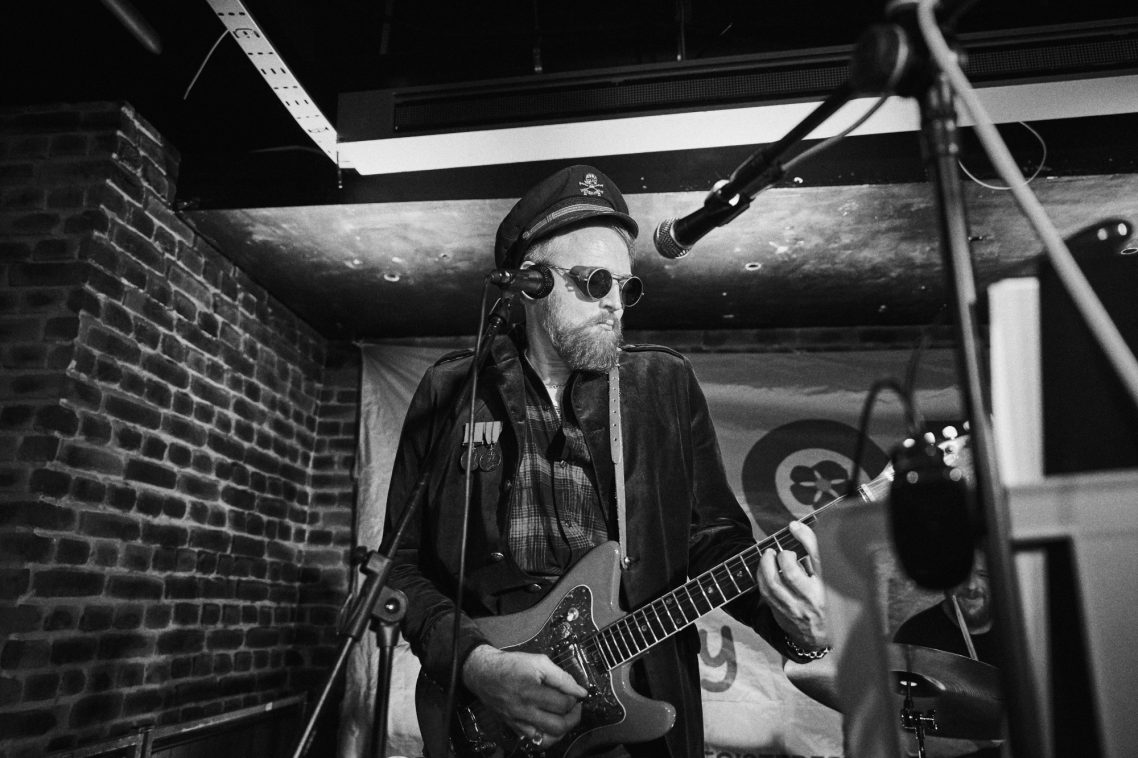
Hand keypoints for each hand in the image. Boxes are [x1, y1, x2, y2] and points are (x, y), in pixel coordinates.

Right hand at [462, 645, 587, 747]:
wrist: (484, 674)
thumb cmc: (510, 665)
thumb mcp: (538, 661)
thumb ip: (561, 676)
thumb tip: (578, 690)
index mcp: (532, 692)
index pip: (564, 703)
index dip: (575, 698)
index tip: (577, 693)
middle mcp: (525, 710)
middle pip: (559, 725)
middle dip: (573, 716)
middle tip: (575, 706)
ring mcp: (519, 722)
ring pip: (548, 737)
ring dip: (562, 728)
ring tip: (565, 716)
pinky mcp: (514, 727)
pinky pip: (535, 740)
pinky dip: (547, 735)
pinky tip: (550, 724)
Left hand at [756, 520, 829, 651]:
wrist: (820, 636)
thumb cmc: (825, 601)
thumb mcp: (828, 581)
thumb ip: (817, 559)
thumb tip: (799, 530)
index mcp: (829, 587)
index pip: (818, 558)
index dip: (805, 538)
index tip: (794, 526)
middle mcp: (812, 598)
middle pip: (791, 572)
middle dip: (782, 556)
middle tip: (781, 551)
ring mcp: (795, 608)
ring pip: (773, 583)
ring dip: (765, 564)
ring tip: (768, 555)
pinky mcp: (781, 613)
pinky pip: (765, 592)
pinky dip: (761, 576)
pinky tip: (763, 569)